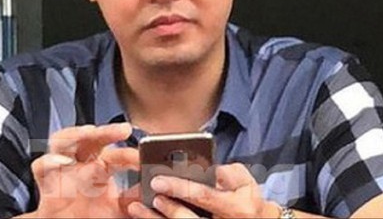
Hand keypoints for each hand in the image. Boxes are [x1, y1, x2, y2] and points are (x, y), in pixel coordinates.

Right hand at [30, 123, 139, 217]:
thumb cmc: (90, 217)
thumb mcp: (118, 209)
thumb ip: (135, 198)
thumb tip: (157, 188)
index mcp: (100, 167)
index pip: (117, 154)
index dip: (131, 154)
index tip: (144, 158)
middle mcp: (80, 164)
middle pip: (90, 138)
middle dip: (106, 131)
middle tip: (124, 129)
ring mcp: (62, 171)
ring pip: (63, 141)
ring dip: (76, 134)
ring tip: (89, 131)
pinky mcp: (46, 184)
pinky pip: (41, 166)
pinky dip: (49, 161)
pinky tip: (61, 160)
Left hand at [126, 163, 280, 217]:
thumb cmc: (244, 199)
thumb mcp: (245, 182)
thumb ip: (229, 173)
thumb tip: (213, 169)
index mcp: (235, 208)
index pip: (204, 196)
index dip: (180, 188)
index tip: (158, 180)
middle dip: (167, 207)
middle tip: (149, 194)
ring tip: (137, 208)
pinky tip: (145, 216)